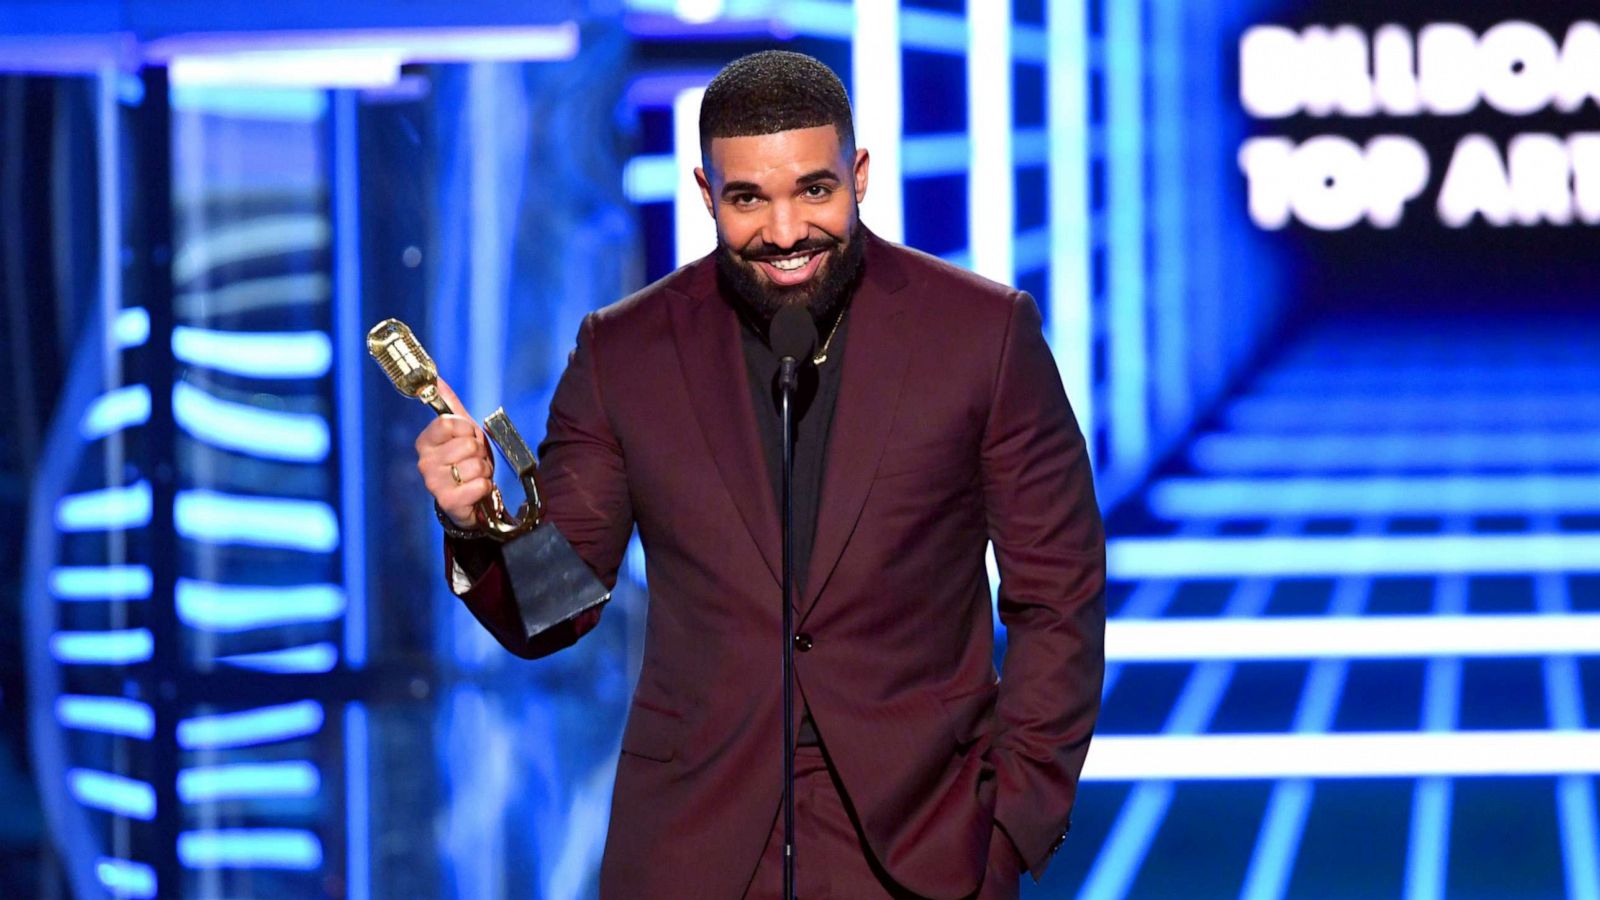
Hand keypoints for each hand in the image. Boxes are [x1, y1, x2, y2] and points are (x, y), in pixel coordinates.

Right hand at [414, 377, 495, 529]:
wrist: (471, 498)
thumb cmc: (465, 462)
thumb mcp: (462, 431)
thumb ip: (450, 406)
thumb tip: (436, 380)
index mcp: (425, 442)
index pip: (448, 422)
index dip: (467, 429)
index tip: (468, 437)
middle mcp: (425, 463)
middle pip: (467, 444)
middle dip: (480, 452)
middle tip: (474, 460)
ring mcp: (434, 484)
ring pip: (476, 465)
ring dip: (484, 470)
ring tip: (476, 475)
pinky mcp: (448, 502)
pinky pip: (480, 485)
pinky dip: (485, 487)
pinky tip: (477, 491)